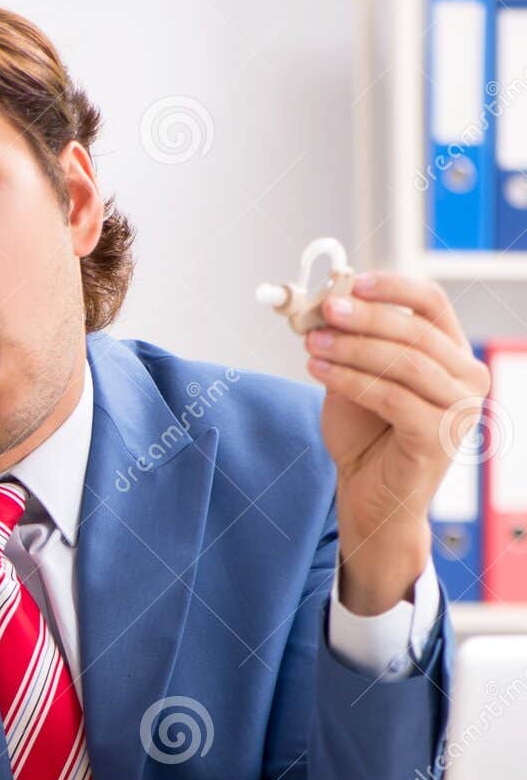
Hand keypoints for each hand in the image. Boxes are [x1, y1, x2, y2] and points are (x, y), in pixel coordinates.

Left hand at [304, 271, 487, 614]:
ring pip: (405, 364)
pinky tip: (318, 369)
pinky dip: (351, 379)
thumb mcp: (355, 379)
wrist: (370, 498)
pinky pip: (392, 397)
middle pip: (417, 332)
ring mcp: (458, 410)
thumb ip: (351, 344)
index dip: (394, 288)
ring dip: (353, 348)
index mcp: (452, 356)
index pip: (433, 305)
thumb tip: (326, 302)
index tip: (351, 281)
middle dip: (366, 318)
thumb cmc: (366, 437)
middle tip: (324, 310)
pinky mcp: (437, 437)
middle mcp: (467, 379)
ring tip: (312, 342)